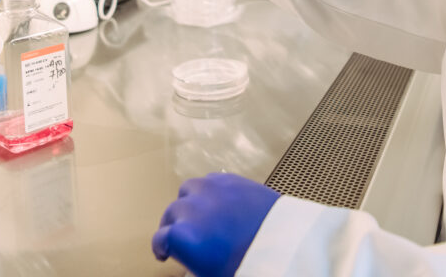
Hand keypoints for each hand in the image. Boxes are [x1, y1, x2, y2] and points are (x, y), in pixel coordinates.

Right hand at [151, 172, 280, 276]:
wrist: (284, 245)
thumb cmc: (247, 265)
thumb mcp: (211, 273)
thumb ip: (194, 264)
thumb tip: (192, 263)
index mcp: (182, 236)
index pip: (160, 239)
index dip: (161, 248)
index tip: (165, 253)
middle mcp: (191, 208)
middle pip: (171, 213)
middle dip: (174, 226)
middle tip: (183, 237)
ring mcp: (211, 190)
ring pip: (188, 190)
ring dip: (189, 202)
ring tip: (198, 214)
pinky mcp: (231, 179)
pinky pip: (210, 180)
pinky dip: (209, 191)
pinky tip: (216, 201)